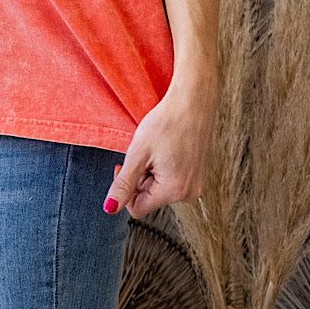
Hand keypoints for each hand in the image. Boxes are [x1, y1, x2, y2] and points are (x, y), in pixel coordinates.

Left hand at [103, 80, 215, 218]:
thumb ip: (123, 184)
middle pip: (150, 197)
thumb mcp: (138, 153)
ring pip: (161, 187)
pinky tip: (167, 147)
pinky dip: (165, 167)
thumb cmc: (167, 123)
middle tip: (143, 152)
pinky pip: (174, 179)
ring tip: (157, 148)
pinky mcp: (199, 174)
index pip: (137, 207)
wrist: (193, 101)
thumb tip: (110, 208)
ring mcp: (197, 183)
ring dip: (152, 171)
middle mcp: (189, 193)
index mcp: (174, 191)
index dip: (125, 189)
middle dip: (140, 177)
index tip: (123, 165)